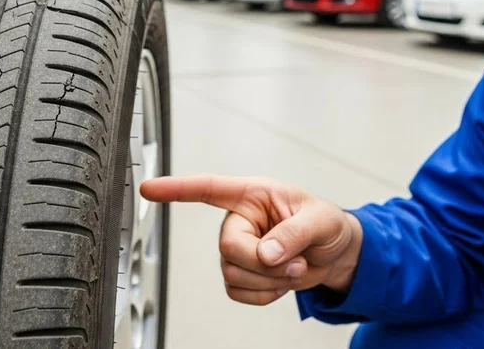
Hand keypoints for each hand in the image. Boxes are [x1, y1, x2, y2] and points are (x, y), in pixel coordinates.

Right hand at [140, 175, 362, 305]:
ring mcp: (237, 249)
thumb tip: (267, 253)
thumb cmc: (326, 224)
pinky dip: (265, 295)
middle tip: (294, 261)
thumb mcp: (320, 220)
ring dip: (269, 280)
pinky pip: (238, 293)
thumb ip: (294, 233)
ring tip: (294, 268)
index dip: (177, 189)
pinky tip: (281, 281)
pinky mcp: (241, 274)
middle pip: (228, 247)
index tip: (148, 189)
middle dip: (264, 263)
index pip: (208, 188)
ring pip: (232, 274)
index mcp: (252, 195)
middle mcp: (239, 221)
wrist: (335, 254)